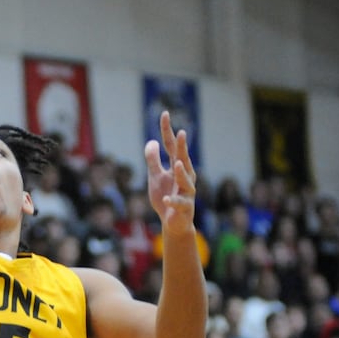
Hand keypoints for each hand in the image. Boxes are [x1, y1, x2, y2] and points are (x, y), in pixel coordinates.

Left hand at [145, 111, 195, 236]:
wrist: (173, 223)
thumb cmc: (165, 197)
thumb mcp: (155, 177)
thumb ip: (153, 160)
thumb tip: (151, 141)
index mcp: (176, 167)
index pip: (171, 146)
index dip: (167, 131)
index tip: (165, 114)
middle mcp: (184, 177)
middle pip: (183, 159)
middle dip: (182, 147)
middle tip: (181, 133)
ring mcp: (186, 193)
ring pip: (186, 181)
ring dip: (182, 173)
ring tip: (177, 164)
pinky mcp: (184, 208)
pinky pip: (179, 204)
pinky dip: (173, 202)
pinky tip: (166, 199)